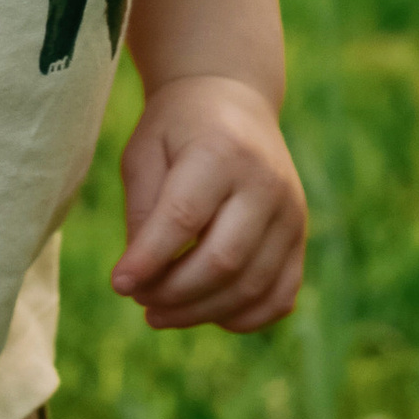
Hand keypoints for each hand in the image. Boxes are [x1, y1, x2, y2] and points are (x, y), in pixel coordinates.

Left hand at [112, 75, 306, 333]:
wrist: (234, 100)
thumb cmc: (177, 130)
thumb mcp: (144, 154)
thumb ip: (143, 212)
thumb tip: (140, 279)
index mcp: (221, 151)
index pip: (184, 218)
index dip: (149, 259)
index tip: (118, 284)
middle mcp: (266, 182)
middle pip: (222, 260)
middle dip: (173, 293)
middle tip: (138, 298)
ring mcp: (290, 212)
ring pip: (251, 286)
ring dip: (200, 312)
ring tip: (159, 313)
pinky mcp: (300, 236)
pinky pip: (279, 296)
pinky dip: (243, 317)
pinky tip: (207, 312)